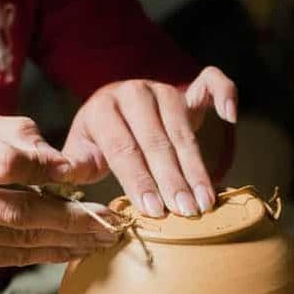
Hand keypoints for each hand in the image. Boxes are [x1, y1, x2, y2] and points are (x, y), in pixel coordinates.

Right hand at [0, 115, 117, 274]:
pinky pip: (13, 258)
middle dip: (70, 215)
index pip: (4, 163)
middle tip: (108, 217)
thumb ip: (19, 137)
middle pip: (17, 209)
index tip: (76, 174)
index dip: (45, 169)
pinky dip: (50, 254)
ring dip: (68, 239)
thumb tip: (66, 166)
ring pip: (20, 238)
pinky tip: (77, 249)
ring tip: (103, 236)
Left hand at [62, 66, 236, 216]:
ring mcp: (164, 88)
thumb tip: (63, 175)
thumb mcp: (82, 153)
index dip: (140, 180)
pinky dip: (225, 94)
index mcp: (103, 108)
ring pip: (183, 129)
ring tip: (205, 200)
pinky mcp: (188, 87)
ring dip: (196, 167)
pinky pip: (212, 82)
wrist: (116, 111)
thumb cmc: (99, 141)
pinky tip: (230, 117)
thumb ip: (74, 165)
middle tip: (186, 211)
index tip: (155, 210)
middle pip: (156, 142)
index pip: (123, 149)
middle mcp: (134, 93)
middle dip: (172, 180)